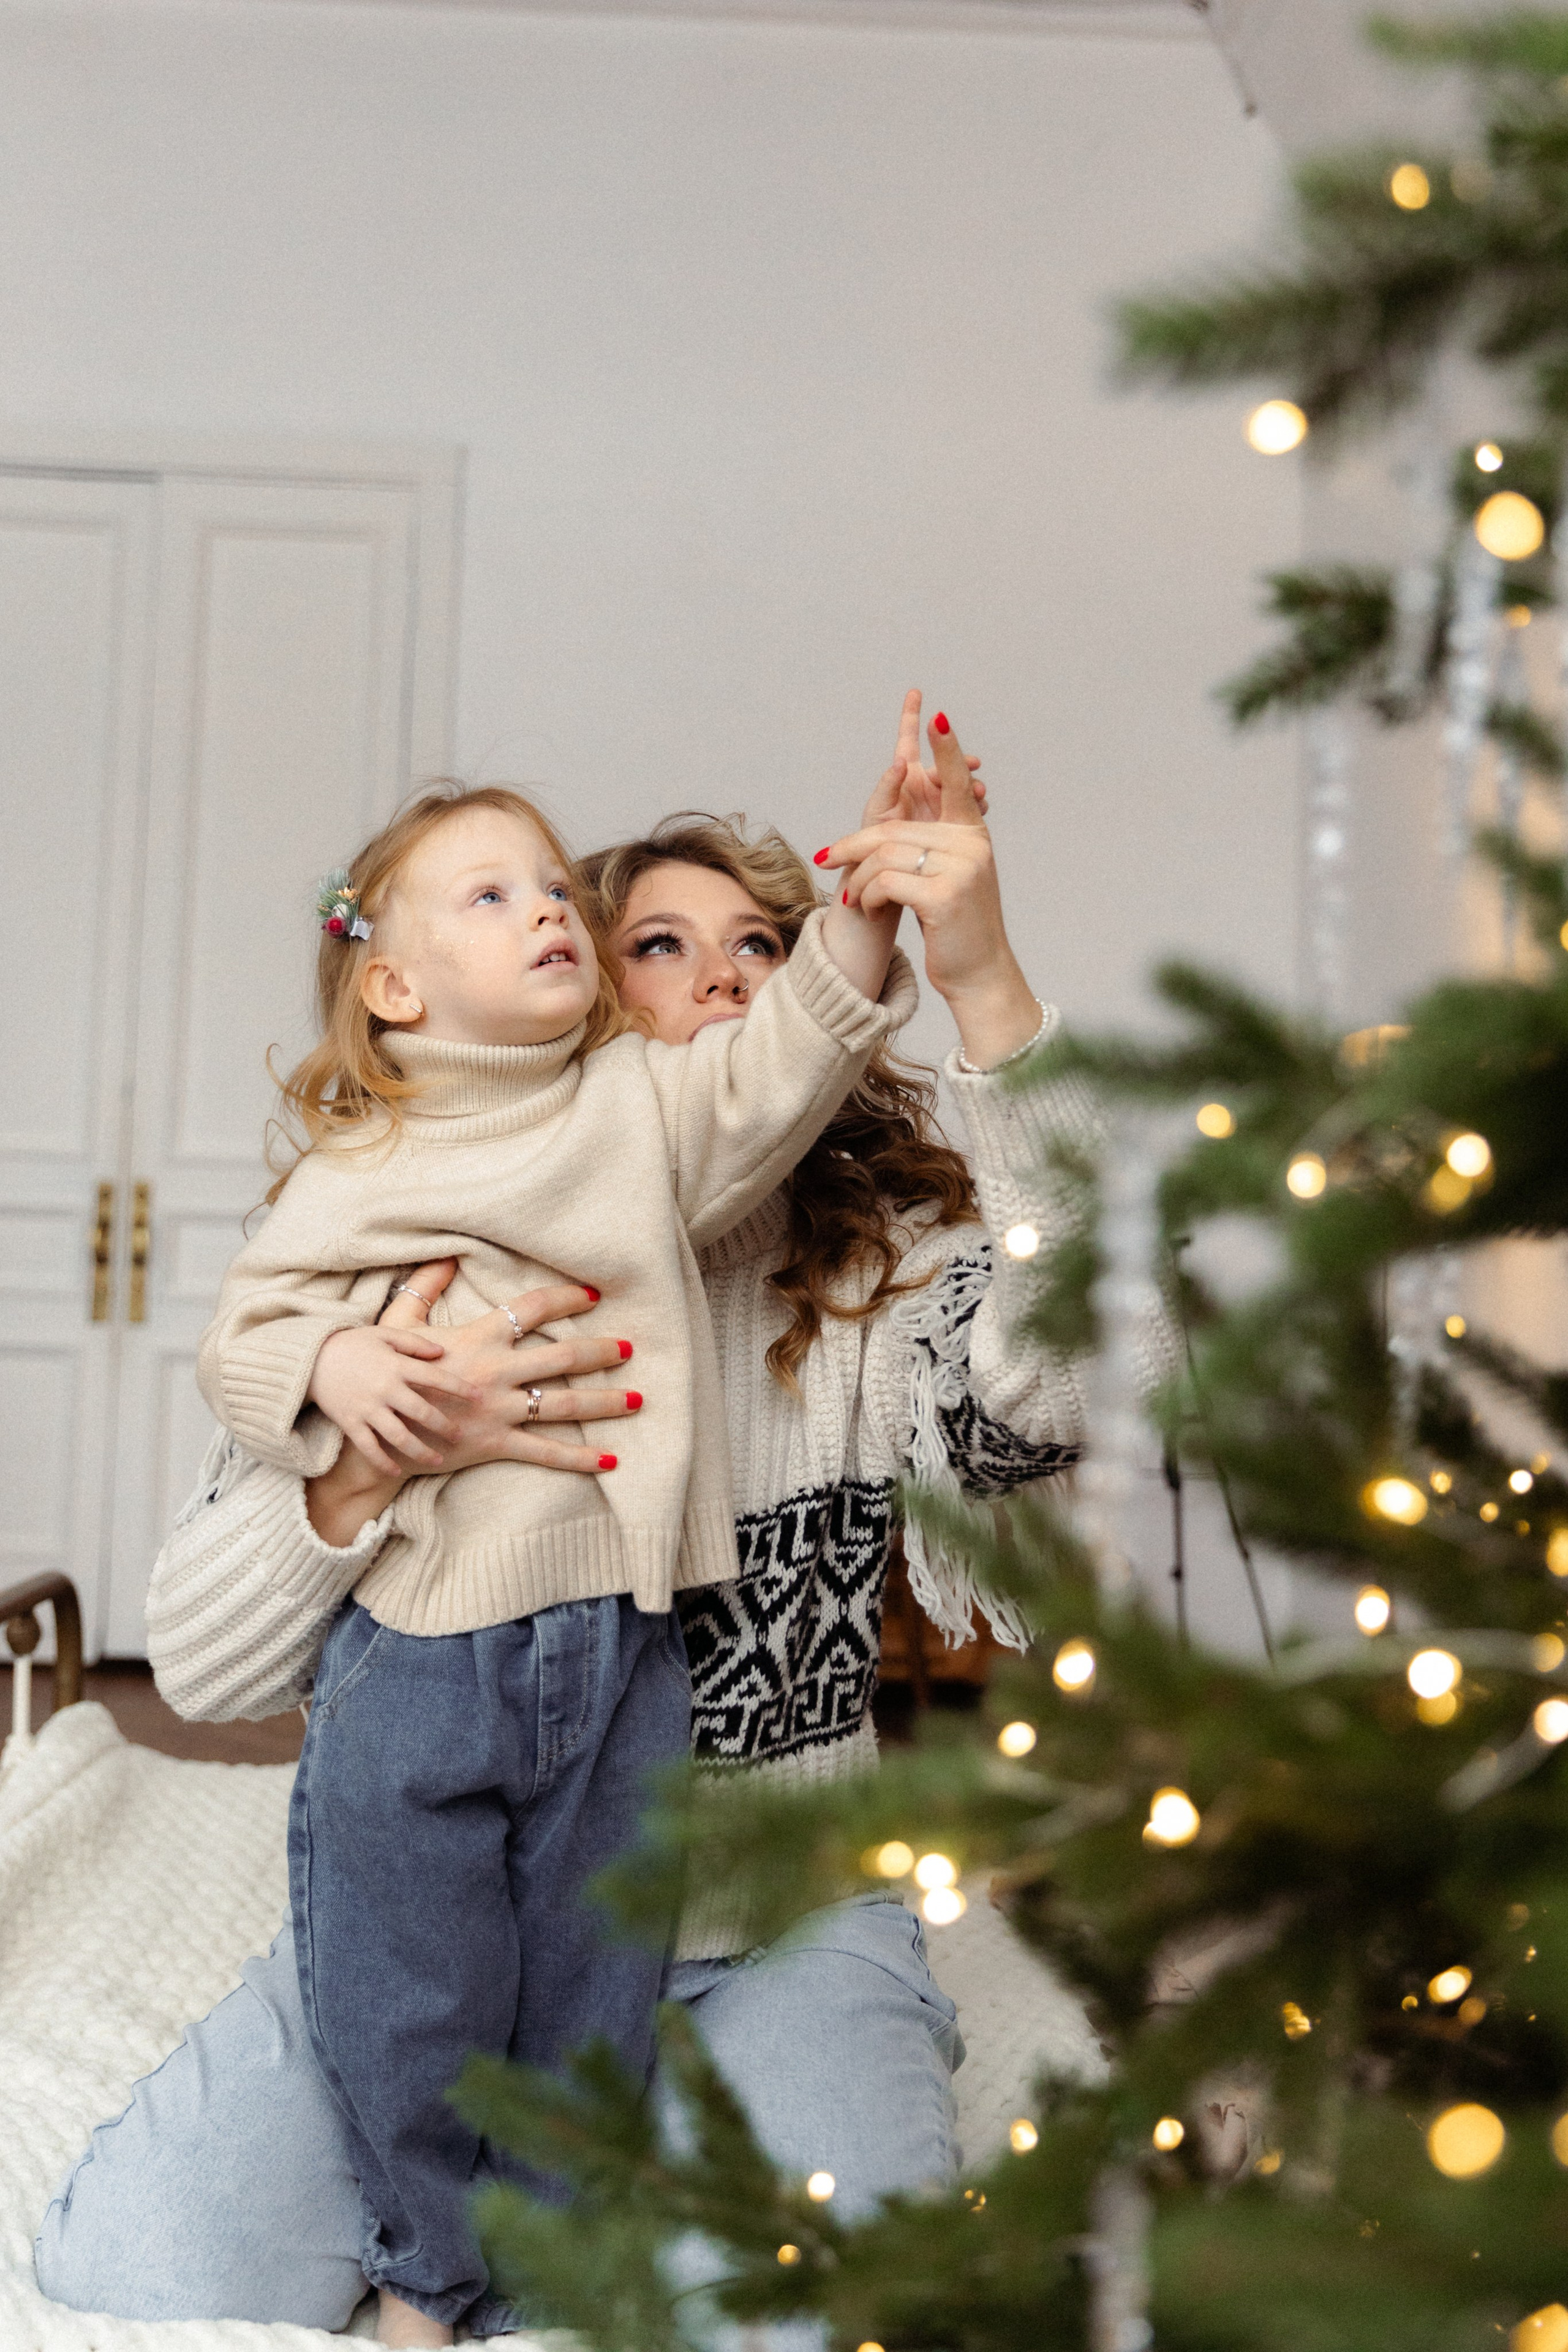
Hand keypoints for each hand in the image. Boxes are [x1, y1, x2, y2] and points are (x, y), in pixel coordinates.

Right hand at [308, 1318, 480, 1474]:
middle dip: (444, 1426)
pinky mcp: (350, 1423)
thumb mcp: (384, 1334)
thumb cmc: (352, 1344)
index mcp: (396, 1365)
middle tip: (461, 1435)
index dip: (460, 1388)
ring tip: (438, 1460)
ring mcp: (367, 1409)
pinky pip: (369, 1448)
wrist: (309, 1358)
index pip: (435, 1378)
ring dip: (420, 1450)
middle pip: (422, 1412)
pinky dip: (383, 1462)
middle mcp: (384, 1389)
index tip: (480, 1397)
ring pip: (399, 1436)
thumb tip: (442, 1352)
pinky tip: (396, 1471)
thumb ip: (415, 1343)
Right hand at [376, 1260, 639, 1474]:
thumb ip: (425, 1287)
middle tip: (630, 1347)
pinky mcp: (493, 1445)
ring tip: (639, 1399)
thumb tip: (445, 1255)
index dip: (566, 1297)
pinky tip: (612, 1461)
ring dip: (604, 1401)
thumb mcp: (399, 1323)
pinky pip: (545, 1452)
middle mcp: (494, 1372)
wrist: (365, 1425)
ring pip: (562, 1404)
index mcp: (477, 1337)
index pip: (532, 1308)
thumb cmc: (382, 1368)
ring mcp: (496, 1411)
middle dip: (600, 1351)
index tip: (593, 1296)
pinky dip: (580, 1458)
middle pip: (561, 1355)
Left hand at [823, 709, 1039, 1068]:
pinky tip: (869, 909)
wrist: (979, 974)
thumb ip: (925, 849)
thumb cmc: (956, 928)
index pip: (955, 782)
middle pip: (893, 829)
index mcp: (972, 835)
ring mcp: (961, 868)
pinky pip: (885, 881)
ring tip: (856, 899)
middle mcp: (971, 845)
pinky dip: (868, 896)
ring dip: (860, 879)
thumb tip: (879, 838)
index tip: (933, 712)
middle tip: (826, 860)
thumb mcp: (944, 880)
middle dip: (853, 846)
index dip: (944, 749)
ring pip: (884, 855)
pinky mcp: (945, 894)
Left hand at [857, 688, 987, 830]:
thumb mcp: (878, 813)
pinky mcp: (952, 820)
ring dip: (972, 783)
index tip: (914, 693)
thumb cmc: (875, 843)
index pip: (909, 740)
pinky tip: (980, 807)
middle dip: (961, 761)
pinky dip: (976, 804)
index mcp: (906, 776)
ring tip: (978, 792)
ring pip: (962, 783)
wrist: (887, 873)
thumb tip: (900, 762)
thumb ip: (888, 787)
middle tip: (973, 764)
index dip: (911, 716)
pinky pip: (968, 806)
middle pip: (946, 762)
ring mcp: (941, 801)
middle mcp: (925, 784)